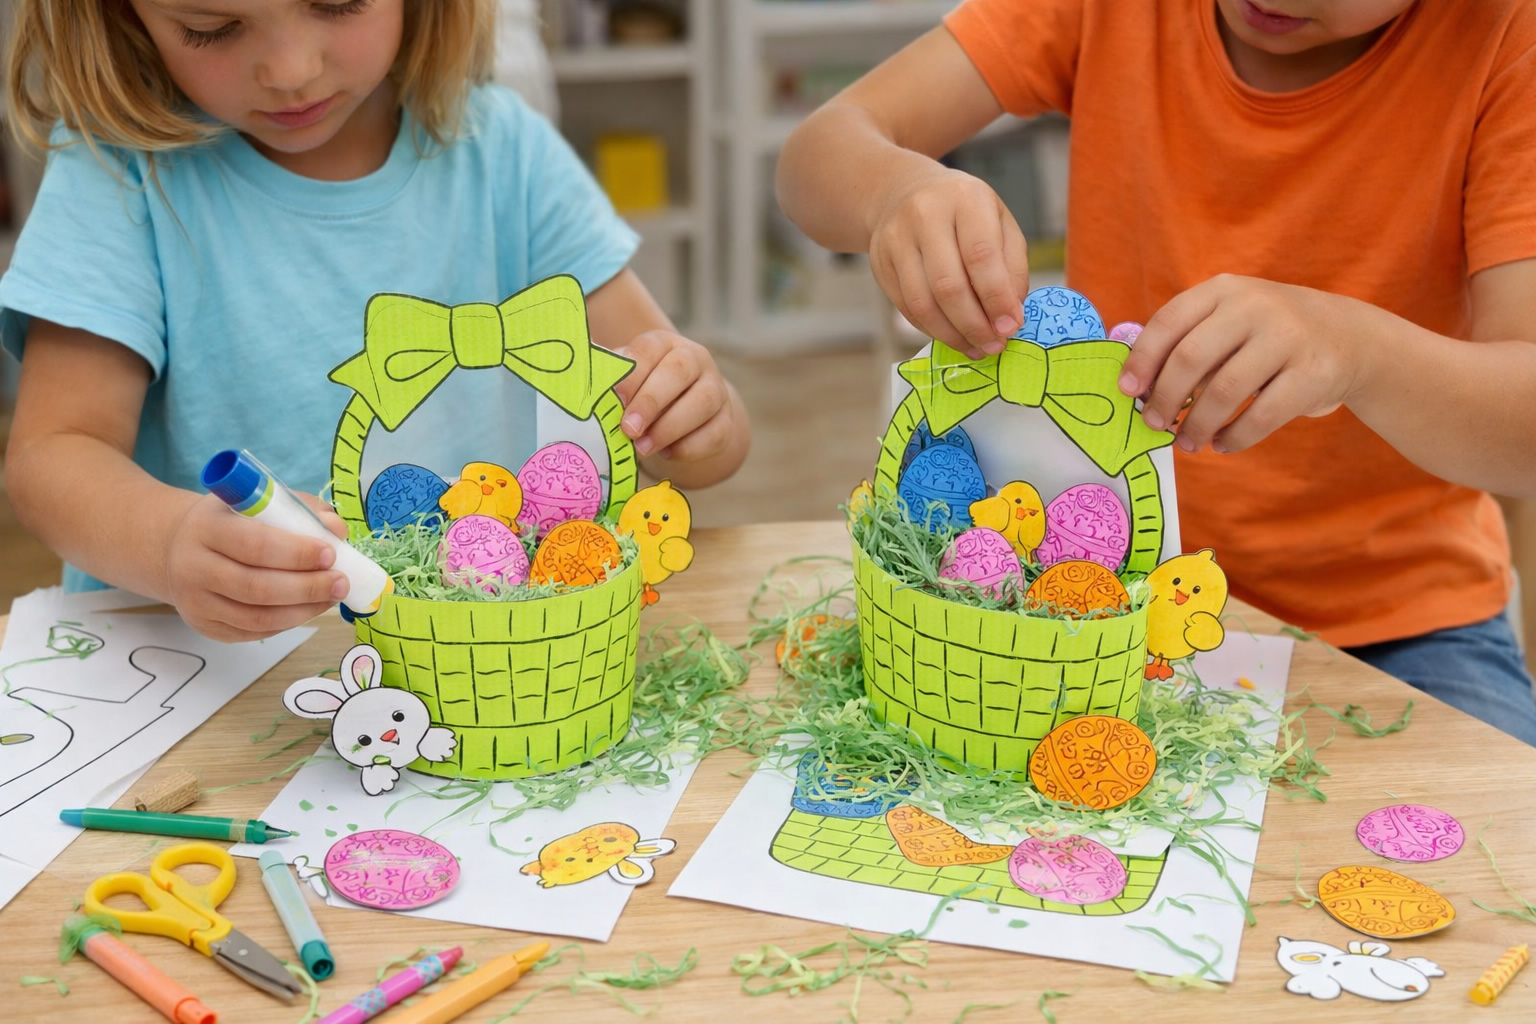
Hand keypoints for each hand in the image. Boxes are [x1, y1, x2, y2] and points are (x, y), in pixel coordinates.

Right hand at [163, 492, 348, 642]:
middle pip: (256, 587)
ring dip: (303, 611)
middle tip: (341, 582)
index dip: (297, 553)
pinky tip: (308, 609)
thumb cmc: (232, 521)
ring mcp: (195, 602)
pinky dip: (287, 622)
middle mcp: (193, 567)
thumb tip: (336, 530)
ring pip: (257, 617)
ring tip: (331, 597)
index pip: (254, 545)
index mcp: (207, 527)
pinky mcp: (205, 626)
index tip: (331, 554)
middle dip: (307, 587)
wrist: (179, 548)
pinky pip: (253, 632)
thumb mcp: (259, 504)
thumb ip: (300, 510)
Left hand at [615, 330, 739, 462]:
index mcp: (663, 344)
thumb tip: (581, 389)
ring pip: (703, 402)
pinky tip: (666, 453)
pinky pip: (715, 432)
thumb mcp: (624, 382)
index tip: (614, 399)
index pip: (649, 349)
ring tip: (642, 448)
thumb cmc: (641, 394)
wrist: (679, 413)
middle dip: (651, 402)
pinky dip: (689, 447)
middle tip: (628, 429)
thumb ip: (607, 382)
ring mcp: (715, 388)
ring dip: (669, 428)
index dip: (632, 375)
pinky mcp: (726, 419)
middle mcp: (694, 359)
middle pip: (679, 371)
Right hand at [868, 169, 1029, 357]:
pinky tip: (952, 335)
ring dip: (952, 335)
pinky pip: (906, 307)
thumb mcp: (1000, 222)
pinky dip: (932, 329)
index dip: (996, 298)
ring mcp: (896, 239)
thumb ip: (1012, 266)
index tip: (1010, 327)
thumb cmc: (963, 212)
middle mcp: (924, 215)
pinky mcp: (880, 263)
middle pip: (948, 285)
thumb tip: (1010, 315)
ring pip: (923, 303)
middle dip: (974, 325)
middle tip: (994, 345)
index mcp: (964, 198)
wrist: (904, 192)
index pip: (980, 256)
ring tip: (975, 348)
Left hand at [1119, 275, 1379, 453]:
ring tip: (1186, 443)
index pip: (1169, 322)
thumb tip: (1140, 390)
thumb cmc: (1268, 336)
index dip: (1142, 360)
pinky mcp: (1313, 373)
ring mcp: (1287, 337)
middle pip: (1191, 359)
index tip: (1127, 392)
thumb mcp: (1231, 320)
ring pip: (1223, 392)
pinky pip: (1260, 416)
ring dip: (1196, 426)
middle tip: (1154, 424)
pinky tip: (1221, 444)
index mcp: (1224, 290)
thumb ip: (1190, 343)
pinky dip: (1233, 437)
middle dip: (1164, 399)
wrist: (1350, 337)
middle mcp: (1255, 306)